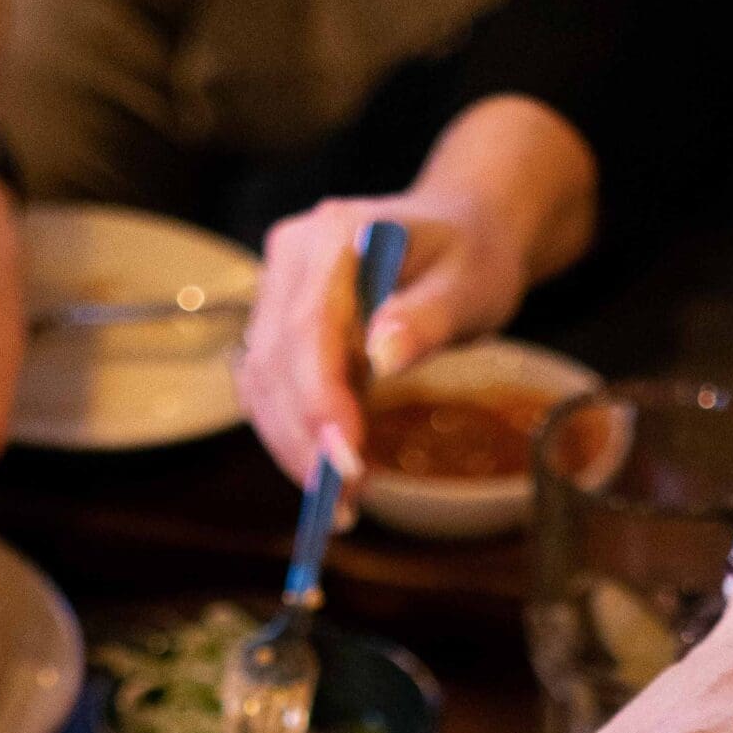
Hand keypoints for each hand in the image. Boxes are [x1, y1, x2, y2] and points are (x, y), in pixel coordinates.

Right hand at [239, 189, 533, 489]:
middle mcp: (293, 256)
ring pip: (261, 383)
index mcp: (336, 236)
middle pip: (274, 362)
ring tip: (339, 500)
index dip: (317, 401)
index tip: (344, 461)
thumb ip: (427, 317)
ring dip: (292, 449)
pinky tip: (326, 473)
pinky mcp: (276, 321)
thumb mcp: (469, 285)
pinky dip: (291, 436)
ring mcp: (277, 288)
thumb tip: (383, 355)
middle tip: (344, 502)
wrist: (461, 230)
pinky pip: (269, 389)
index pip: (308, 328)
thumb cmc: (471, 257)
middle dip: (303, 441)